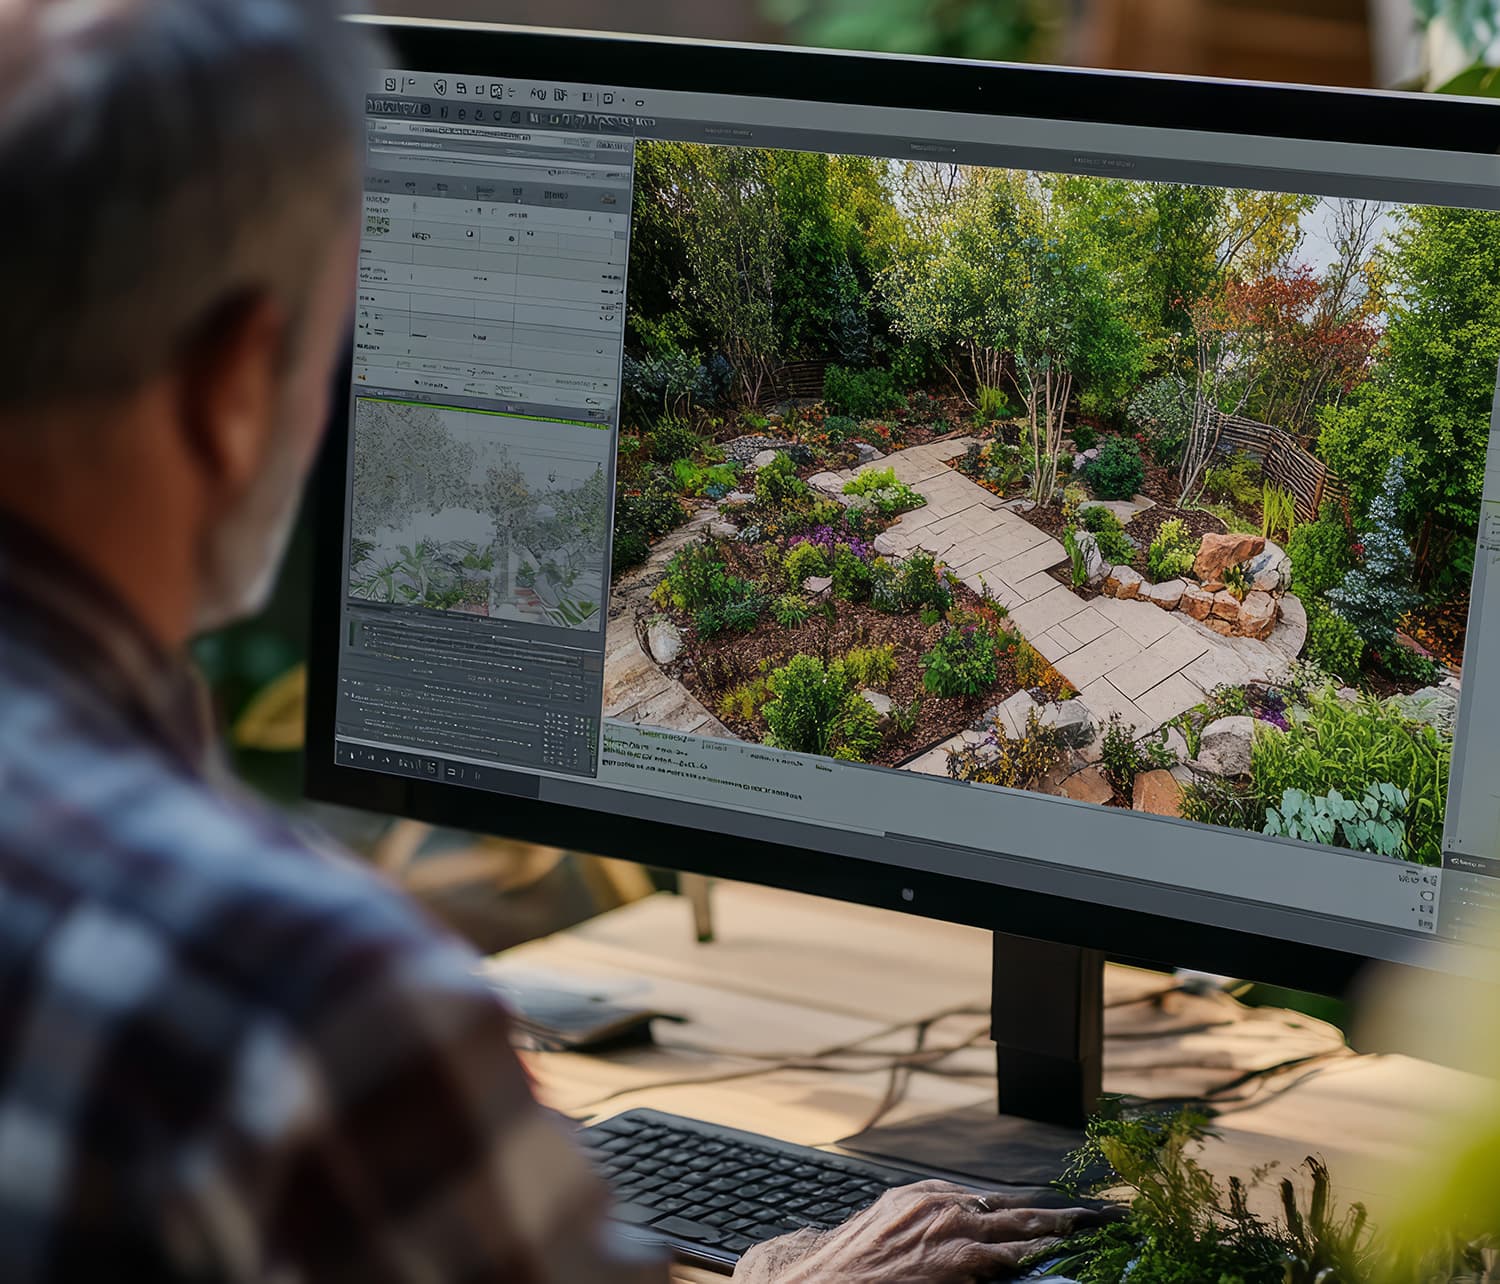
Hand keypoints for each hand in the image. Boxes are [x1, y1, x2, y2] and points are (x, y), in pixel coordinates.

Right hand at [731, 1180, 1109, 1283]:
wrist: (817, 1282)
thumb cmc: (849, 1269)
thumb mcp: (889, 1236)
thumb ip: (925, 1232)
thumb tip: (957, 1245)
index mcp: (924, 1195)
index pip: (993, 1200)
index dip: (1032, 1210)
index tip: (1065, 1215)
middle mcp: (941, 1202)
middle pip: (1017, 1207)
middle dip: (1062, 1214)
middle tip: (1108, 1218)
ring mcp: (950, 1228)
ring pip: (1023, 1225)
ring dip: (1065, 1230)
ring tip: (1104, 1231)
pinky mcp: (955, 1257)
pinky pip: (1010, 1256)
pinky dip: (1041, 1256)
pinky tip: (1068, 1256)